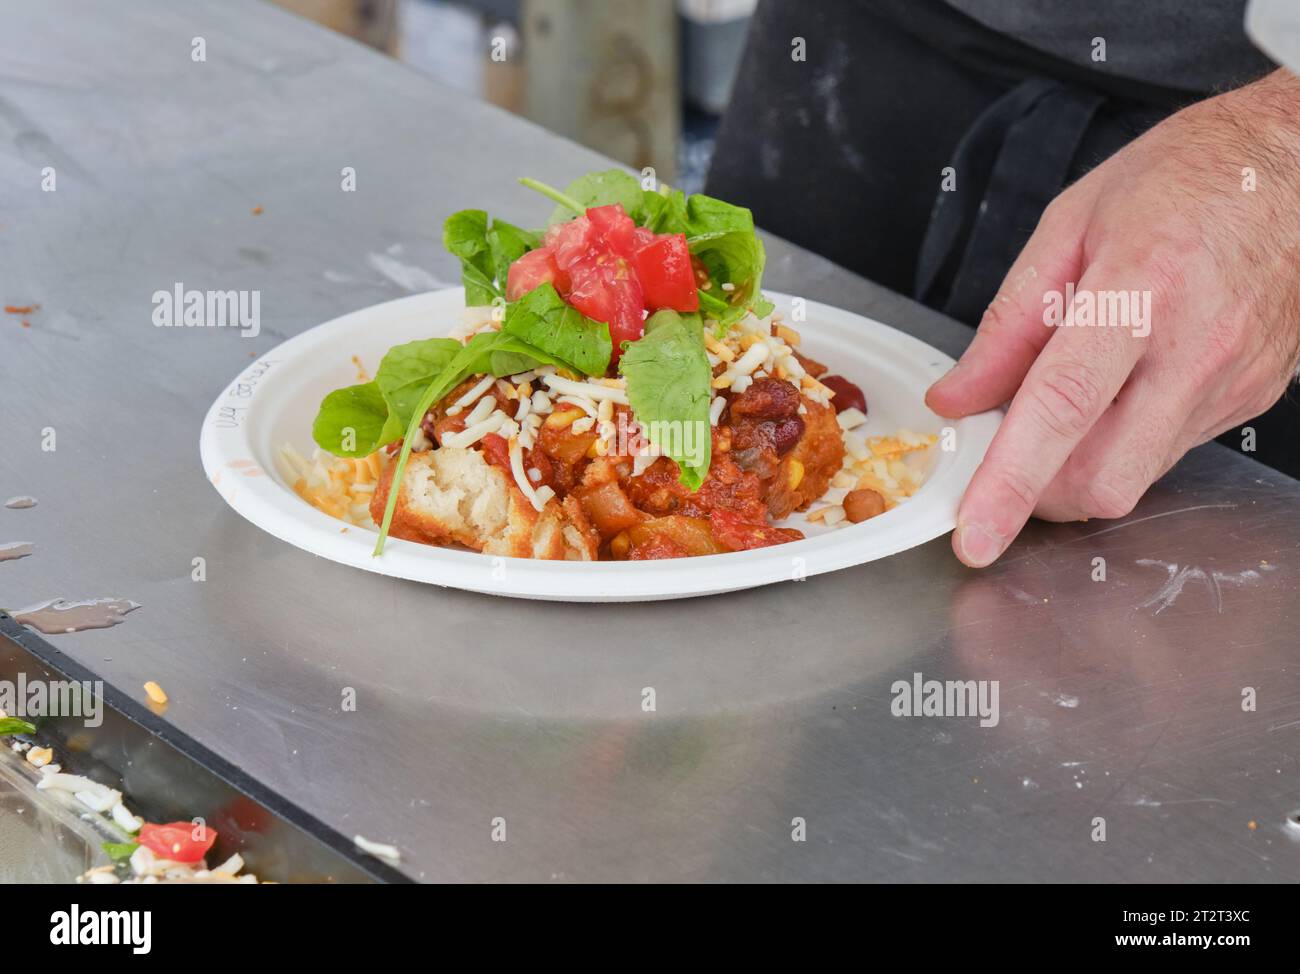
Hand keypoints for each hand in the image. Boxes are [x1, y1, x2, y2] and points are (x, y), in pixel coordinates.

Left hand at [927, 68, 1299, 567]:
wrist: (1297, 164)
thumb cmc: (1186, 178)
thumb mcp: (1071, 224)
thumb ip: (1007, 324)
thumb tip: (958, 399)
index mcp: (1139, 291)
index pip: (1062, 409)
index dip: (1010, 483)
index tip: (975, 535)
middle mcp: (1194, 350)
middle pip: (1102, 478)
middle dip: (1040, 491)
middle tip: (1011, 450)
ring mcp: (1230, 383)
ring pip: (1135, 477)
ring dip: (1082, 465)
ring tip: (1074, 396)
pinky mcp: (1250, 400)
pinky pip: (1166, 452)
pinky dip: (1124, 442)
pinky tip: (1124, 387)